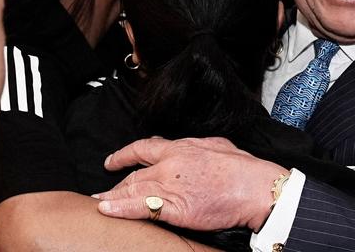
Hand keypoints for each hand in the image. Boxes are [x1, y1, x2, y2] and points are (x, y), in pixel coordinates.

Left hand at [92, 137, 287, 231]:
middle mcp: (170, 165)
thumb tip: (186, 146)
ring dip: (112, 196)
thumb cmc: (242, 168)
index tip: (113, 160)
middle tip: (103, 191)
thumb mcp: (215, 145)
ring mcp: (170, 185)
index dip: (124, 154)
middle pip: (134, 173)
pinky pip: (141, 207)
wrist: (254, 187)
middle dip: (116, 182)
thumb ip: (195, 146)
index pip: (144, 147)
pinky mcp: (174, 207)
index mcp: (180, 148)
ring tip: (99, 202)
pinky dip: (120, 208)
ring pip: (133, 189)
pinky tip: (107, 209)